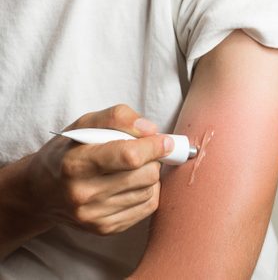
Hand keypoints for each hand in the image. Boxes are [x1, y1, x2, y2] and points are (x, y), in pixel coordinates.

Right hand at [26, 104, 173, 234]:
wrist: (42, 192)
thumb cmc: (65, 153)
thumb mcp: (83, 125)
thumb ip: (117, 117)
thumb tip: (151, 130)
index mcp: (76, 164)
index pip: (129, 156)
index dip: (154, 147)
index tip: (165, 141)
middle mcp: (84, 194)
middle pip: (145, 175)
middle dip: (153, 159)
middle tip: (143, 152)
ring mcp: (95, 216)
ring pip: (149, 190)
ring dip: (149, 174)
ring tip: (132, 168)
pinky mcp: (105, 228)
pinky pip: (147, 207)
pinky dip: (147, 191)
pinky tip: (132, 183)